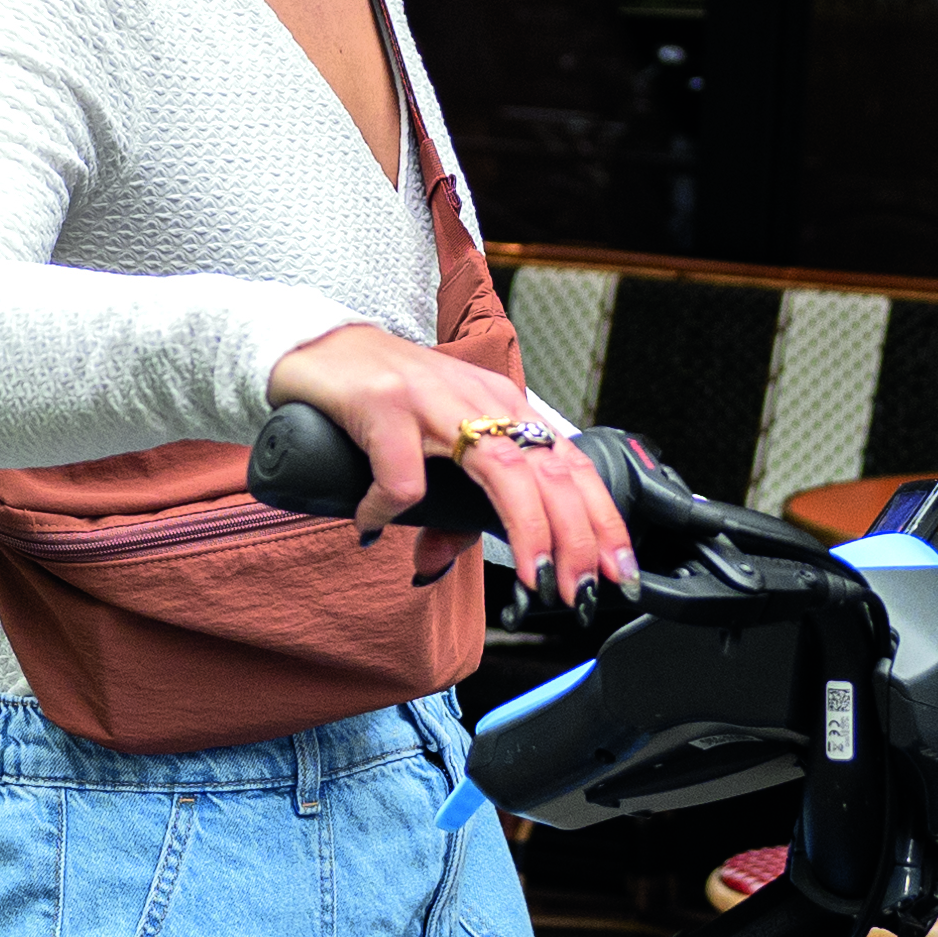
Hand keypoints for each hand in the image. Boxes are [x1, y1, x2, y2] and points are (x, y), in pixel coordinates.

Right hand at [266, 320, 632, 598]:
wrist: (320, 345)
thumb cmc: (384, 396)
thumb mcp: (431, 450)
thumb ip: (444, 511)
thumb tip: (435, 568)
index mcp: (504, 408)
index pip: (571, 467)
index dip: (602, 521)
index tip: (617, 573)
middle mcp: (482, 401)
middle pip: (552, 472)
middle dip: (578, 539)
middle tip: (580, 591)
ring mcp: (436, 401)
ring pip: (505, 470)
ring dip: (529, 530)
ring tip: (533, 578)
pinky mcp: (386, 405)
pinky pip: (403, 478)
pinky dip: (389, 511)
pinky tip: (371, 525)